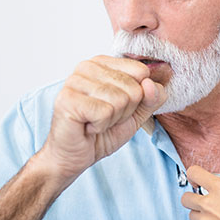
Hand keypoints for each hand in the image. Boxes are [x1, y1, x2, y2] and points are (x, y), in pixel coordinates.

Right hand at [35, 56, 165, 183]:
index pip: (141, 72)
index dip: (137, 98)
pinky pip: (105, 111)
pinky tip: (87, 126)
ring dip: (112, 120)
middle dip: (124, 111)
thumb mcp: (135, 114)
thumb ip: (151, 98)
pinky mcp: (68, 99)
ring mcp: (75, 81)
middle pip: (133, 88)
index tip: (118, 107)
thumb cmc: (101, 132)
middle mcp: (87, 66)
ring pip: (120, 100)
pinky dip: (100, 125)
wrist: (74, 156)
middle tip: (104, 117)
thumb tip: (152, 84)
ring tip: (95, 121)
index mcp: (103, 63)